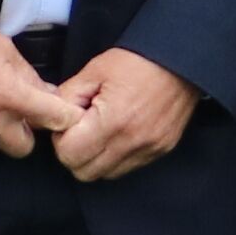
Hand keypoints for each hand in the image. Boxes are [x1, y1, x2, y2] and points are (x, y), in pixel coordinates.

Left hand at [51, 48, 197, 183]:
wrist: (182, 59)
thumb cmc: (138, 61)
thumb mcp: (95, 70)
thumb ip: (68, 96)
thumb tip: (53, 116)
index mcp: (112, 120)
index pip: (69, 154)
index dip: (61, 139)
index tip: (70, 122)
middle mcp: (132, 142)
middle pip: (84, 172)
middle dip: (75, 153)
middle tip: (81, 129)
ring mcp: (148, 150)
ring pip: (105, 175)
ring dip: (95, 158)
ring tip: (101, 130)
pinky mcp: (160, 151)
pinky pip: (127, 167)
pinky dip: (116, 157)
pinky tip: (119, 133)